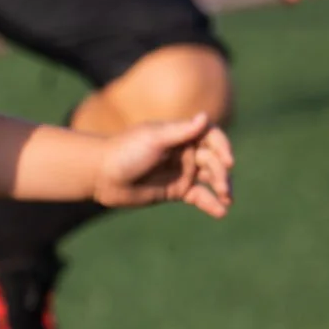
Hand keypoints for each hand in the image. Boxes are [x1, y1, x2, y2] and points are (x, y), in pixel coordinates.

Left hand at [94, 114, 233, 217]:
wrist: (100, 175)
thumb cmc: (125, 151)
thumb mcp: (154, 139)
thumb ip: (181, 131)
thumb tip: (205, 116)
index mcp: (181, 135)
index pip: (211, 136)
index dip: (223, 147)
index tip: (228, 161)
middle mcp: (185, 152)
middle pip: (214, 160)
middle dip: (221, 174)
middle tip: (223, 188)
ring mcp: (182, 172)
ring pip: (210, 179)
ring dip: (221, 188)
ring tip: (227, 200)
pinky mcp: (176, 191)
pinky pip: (199, 197)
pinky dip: (210, 204)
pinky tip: (221, 212)